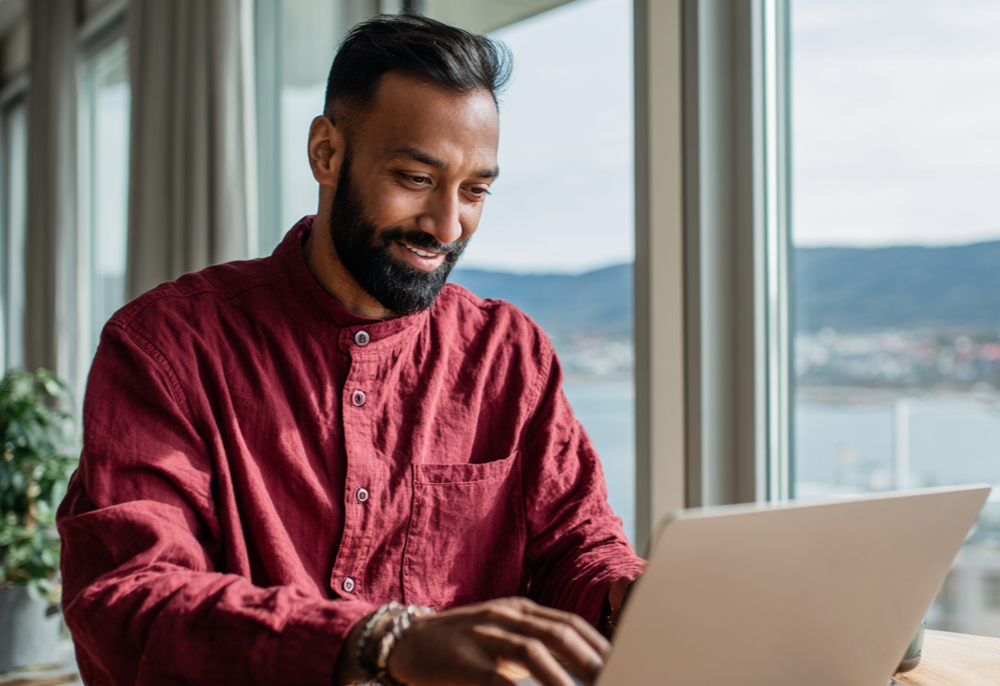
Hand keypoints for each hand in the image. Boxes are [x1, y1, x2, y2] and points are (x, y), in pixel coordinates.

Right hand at [387, 597, 610, 685]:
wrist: (405, 642)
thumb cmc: (461, 646)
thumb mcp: (500, 637)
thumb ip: (533, 648)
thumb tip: (575, 671)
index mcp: (519, 610)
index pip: (569, 624)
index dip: (598, 645)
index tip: (625, 665)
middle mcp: (505, 616)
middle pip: (559, 633)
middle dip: (593, 659)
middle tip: (619, 677)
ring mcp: (484, 635)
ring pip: (534, 652)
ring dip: (566, 678)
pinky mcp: (466, 660)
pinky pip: (500, 679)